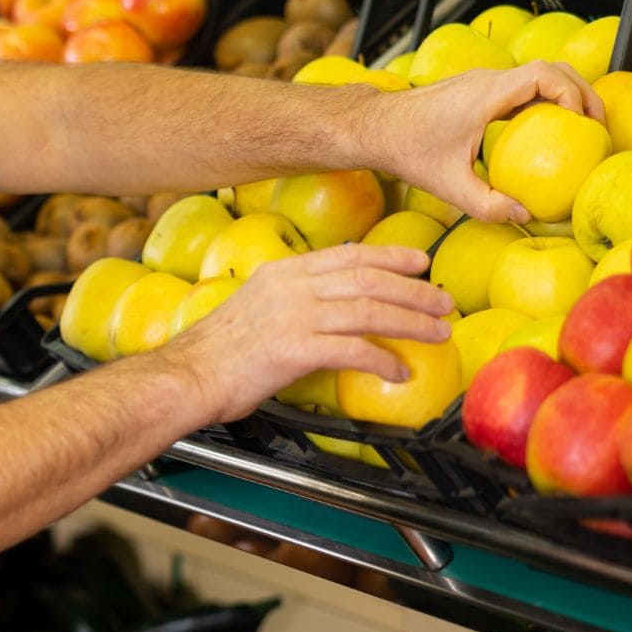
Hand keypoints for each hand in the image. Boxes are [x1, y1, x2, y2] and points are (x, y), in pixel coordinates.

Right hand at [159, 244, 453, 424]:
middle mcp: (291, 287)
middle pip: (368, 279)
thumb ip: (288, 301)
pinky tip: (398, 370)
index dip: (390, 257)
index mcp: (282, 273)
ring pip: (370, 310)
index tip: (419, 262)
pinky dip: (382, 360)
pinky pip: (353, 350)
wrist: (188, 375)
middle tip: (443, 302)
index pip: (347, 256)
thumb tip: (324, 309)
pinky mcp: (295, 349)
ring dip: (411, 321)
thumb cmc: (216, 353)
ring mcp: (294, 316)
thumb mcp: (252, 308)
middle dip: (414, 290)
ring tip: (437, 332)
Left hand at [367, 61, 604, 223]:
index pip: (543, 76)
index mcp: (484, 94)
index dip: (572, 93)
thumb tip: (523, 216)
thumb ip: (486, 204)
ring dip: (560, 94)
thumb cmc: (404, 150)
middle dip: (579, 91)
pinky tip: (542, 130)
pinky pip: (517, 87)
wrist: (372, 128)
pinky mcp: (473, 90)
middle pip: (549, 69)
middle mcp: (485, 81)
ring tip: (577, 126)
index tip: (582, 122)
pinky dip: (539, 100)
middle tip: (593, 124)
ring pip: (534, 76)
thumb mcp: (447, 185)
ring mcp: (479, 82)